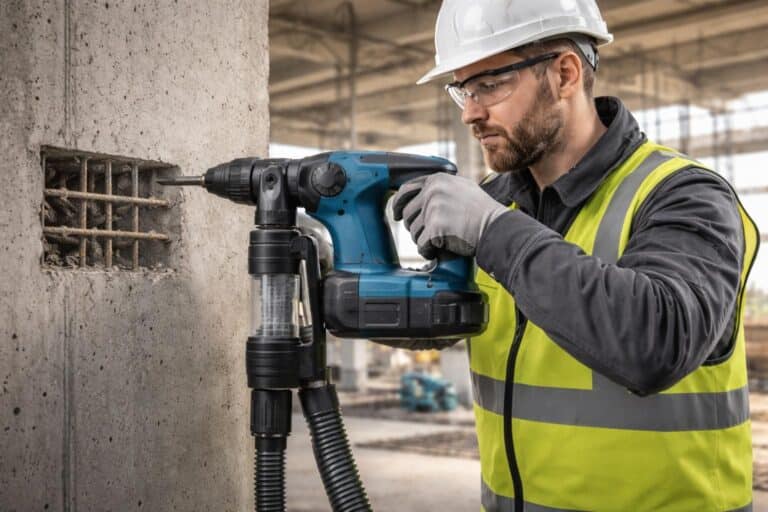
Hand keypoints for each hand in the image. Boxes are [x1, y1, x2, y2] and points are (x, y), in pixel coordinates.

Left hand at [391, 173, 505, 258]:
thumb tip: (420, 194)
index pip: (405, 190)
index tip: (396, 215)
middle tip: (430, 235)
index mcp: (437, 180)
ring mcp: (433, 209)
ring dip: (425, 241)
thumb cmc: (482, 212)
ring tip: (442, 241)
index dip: (397, 205)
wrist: (495, 228)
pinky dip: (430, 252)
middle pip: (408, 215)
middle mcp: (432, 192)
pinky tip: (441, 250)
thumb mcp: (461, 187)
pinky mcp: (435, 228)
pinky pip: (422, 246)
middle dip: (416, 228)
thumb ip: (440, 188)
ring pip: (414, 232)